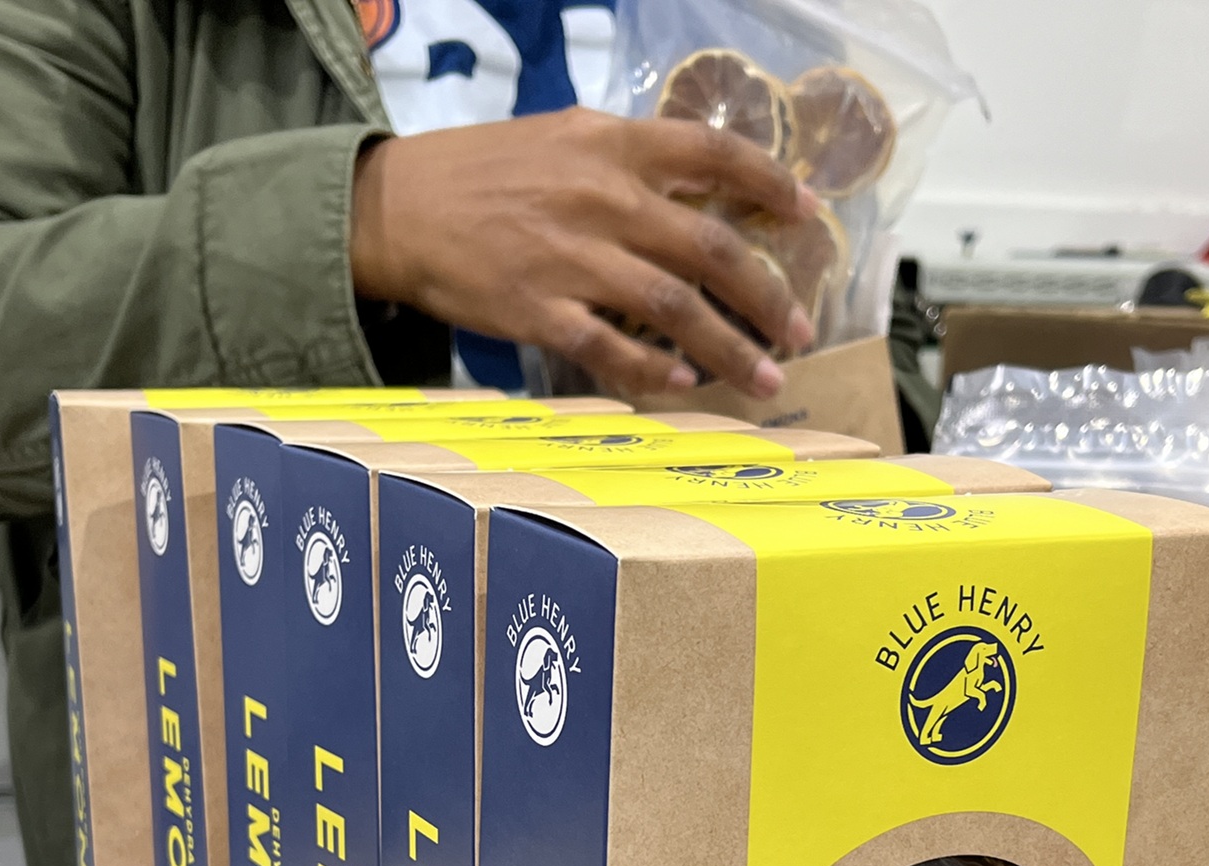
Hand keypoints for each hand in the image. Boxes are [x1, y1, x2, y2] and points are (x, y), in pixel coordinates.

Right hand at [350, 108, 818, 398]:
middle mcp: (601, 198)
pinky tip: (682, 384)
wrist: (401, 208)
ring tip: (764, 378)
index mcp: (612, 146)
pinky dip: (650, 369)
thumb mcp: (565, 140)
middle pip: (708, 248)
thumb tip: (699, 193)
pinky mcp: (536, 310)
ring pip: (672, 307)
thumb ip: (631, 162)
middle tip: (800, 331)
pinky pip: (608, 347)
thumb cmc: (486, 174)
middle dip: (766, 295)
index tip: (808, 216)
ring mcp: (570, 258)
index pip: (712, 153)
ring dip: (728, 348)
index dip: (769, 183)